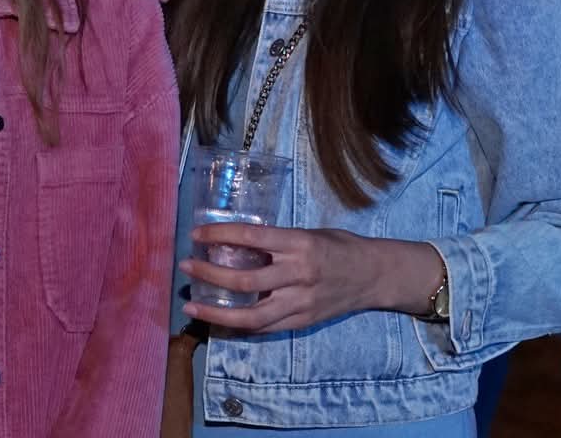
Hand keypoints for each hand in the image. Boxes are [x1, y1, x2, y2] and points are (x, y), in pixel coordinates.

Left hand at [178, 225, 441, 334]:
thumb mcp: (308, 233)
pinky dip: (238, 324)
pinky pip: (265, 327)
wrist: (374, 275)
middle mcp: (299, 274)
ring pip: (251, 314)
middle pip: (245, 278)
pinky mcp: (302, 321)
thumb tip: (234, 242)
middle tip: (186, 265)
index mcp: (300, 244)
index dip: (220, 235)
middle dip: (209, 272)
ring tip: (192, 304)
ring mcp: (300, 302)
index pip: (252, 237)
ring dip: (216, 310)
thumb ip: (276, 241)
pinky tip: (218, 319)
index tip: (196, 235)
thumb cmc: (338, 246)